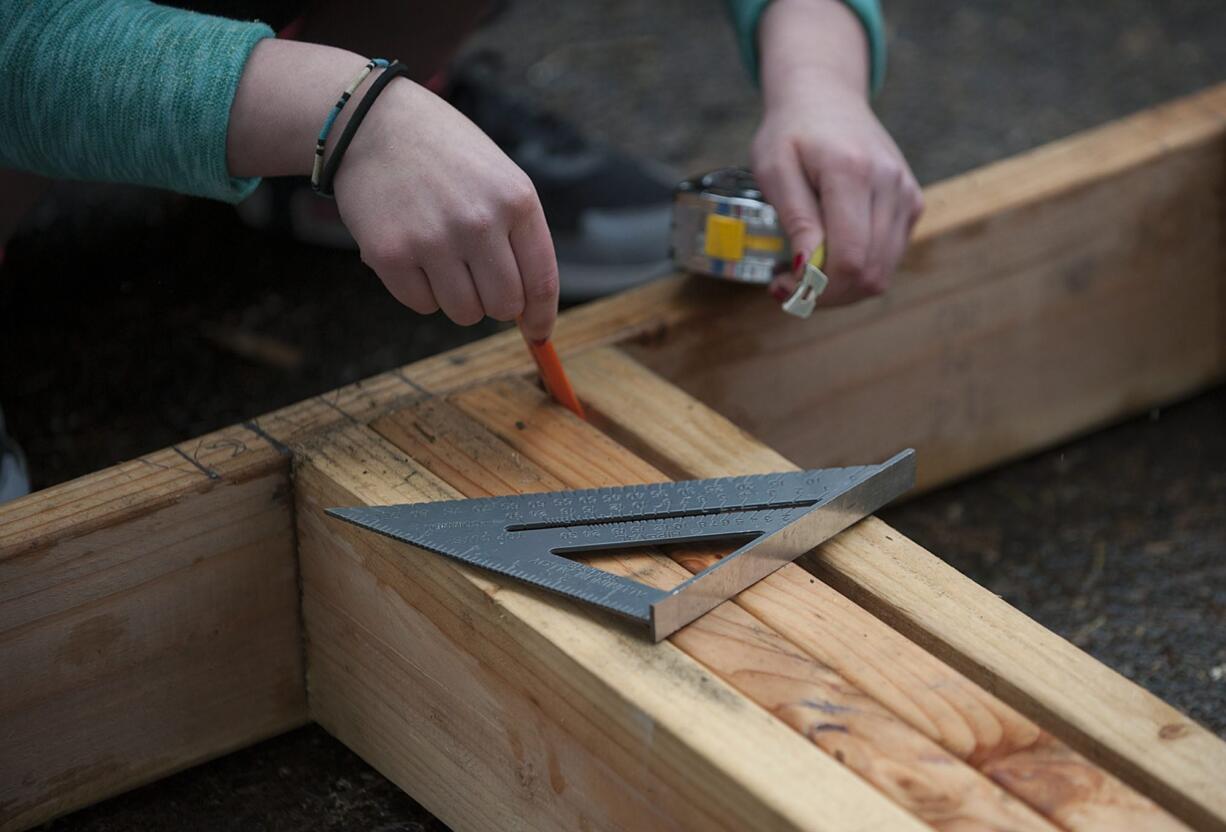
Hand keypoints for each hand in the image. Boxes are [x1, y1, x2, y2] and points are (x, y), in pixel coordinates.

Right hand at [335, 77, 558, 339]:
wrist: (370, 122)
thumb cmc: (443, 154)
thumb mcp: (498, 177)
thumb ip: (518, 235)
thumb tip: (529, 310)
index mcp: (515, 199)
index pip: (541, 281)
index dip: (541, 317)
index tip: (538, 334)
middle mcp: (478, 222)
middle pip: (504, 306)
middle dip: (495, 305)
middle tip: (479, 282)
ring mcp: (433, 240)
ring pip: (464, 313)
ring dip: (457, 299)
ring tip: (442, 259)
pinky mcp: (390, 255)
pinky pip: (422, 305)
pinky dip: (421, 291)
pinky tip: (413, 254)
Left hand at [753, 0, 922, 305]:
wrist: (826, 96)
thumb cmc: (791, 131)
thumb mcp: (774, 169)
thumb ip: (795, 218)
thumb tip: (804, 269)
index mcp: (852, 171)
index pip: (849, 257)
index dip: (817, 287)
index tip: (781, 285)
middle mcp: (889, 183)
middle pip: (869, 273)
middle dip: (826, 294)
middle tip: (787, 286)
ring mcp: (906, 193)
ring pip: (882, 273)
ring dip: (841, 288)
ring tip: (804, 272)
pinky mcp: (912, 202)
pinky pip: (889, 258)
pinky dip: (859, 270)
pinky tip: (829, 257)